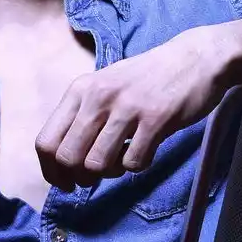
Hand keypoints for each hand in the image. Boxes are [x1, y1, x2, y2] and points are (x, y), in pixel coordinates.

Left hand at [37, 25, 235, 189]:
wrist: (195, 59)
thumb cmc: (149, 77)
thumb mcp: (106, 86)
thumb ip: (84, 116)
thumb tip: (65, 162)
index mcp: (81, 90)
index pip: (46, 142)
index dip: (52, 171)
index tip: (66, 182)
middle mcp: (99, 97)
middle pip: (69, 158)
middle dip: (80, 177)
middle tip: (96, 176)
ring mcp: (127, 108)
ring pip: (97, 164)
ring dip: (110, 172)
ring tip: (123, 159)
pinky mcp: (156, 120)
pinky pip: (133, 163)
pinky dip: (137, 166)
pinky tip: (146, 150)